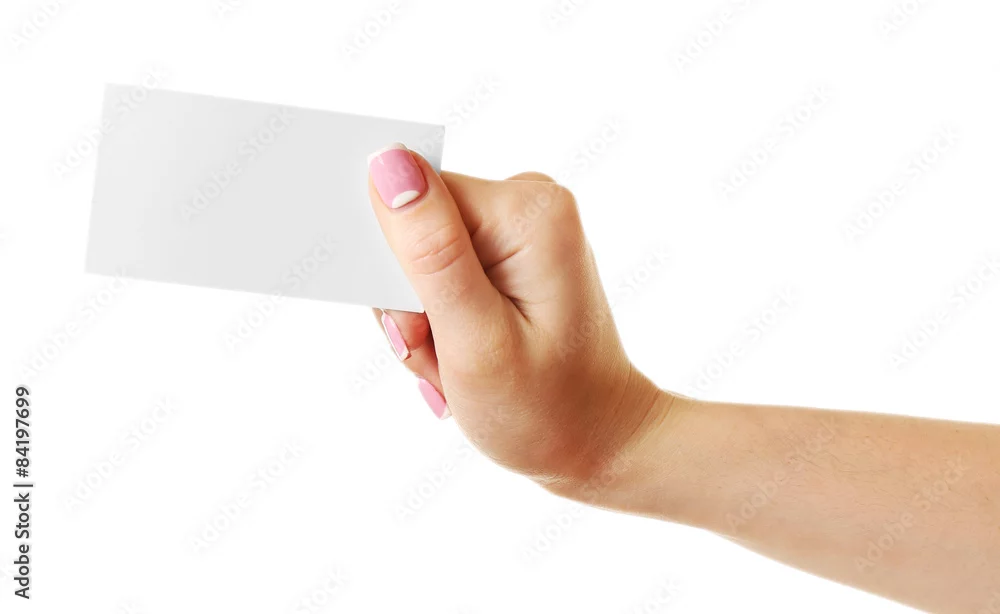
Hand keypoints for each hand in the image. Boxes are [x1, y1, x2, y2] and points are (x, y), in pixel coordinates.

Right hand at [367, 143, 666, 487]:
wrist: (599, 442)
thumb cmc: (545, 408)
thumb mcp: (476, 341)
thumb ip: (430, 252)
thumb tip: (386, 162)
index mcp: (528, 212)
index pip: (412, 202)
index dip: (397, 273)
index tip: (421, 332)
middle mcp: (529, 202)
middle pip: (414, 231)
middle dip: (412, 307)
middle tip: (446, 362)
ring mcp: (520, 226)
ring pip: (419, 260)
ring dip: (424, 324)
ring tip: (460, 368)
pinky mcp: (510, 250)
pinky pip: (439, 274)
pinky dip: (440, 324)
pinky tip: (465, 358)